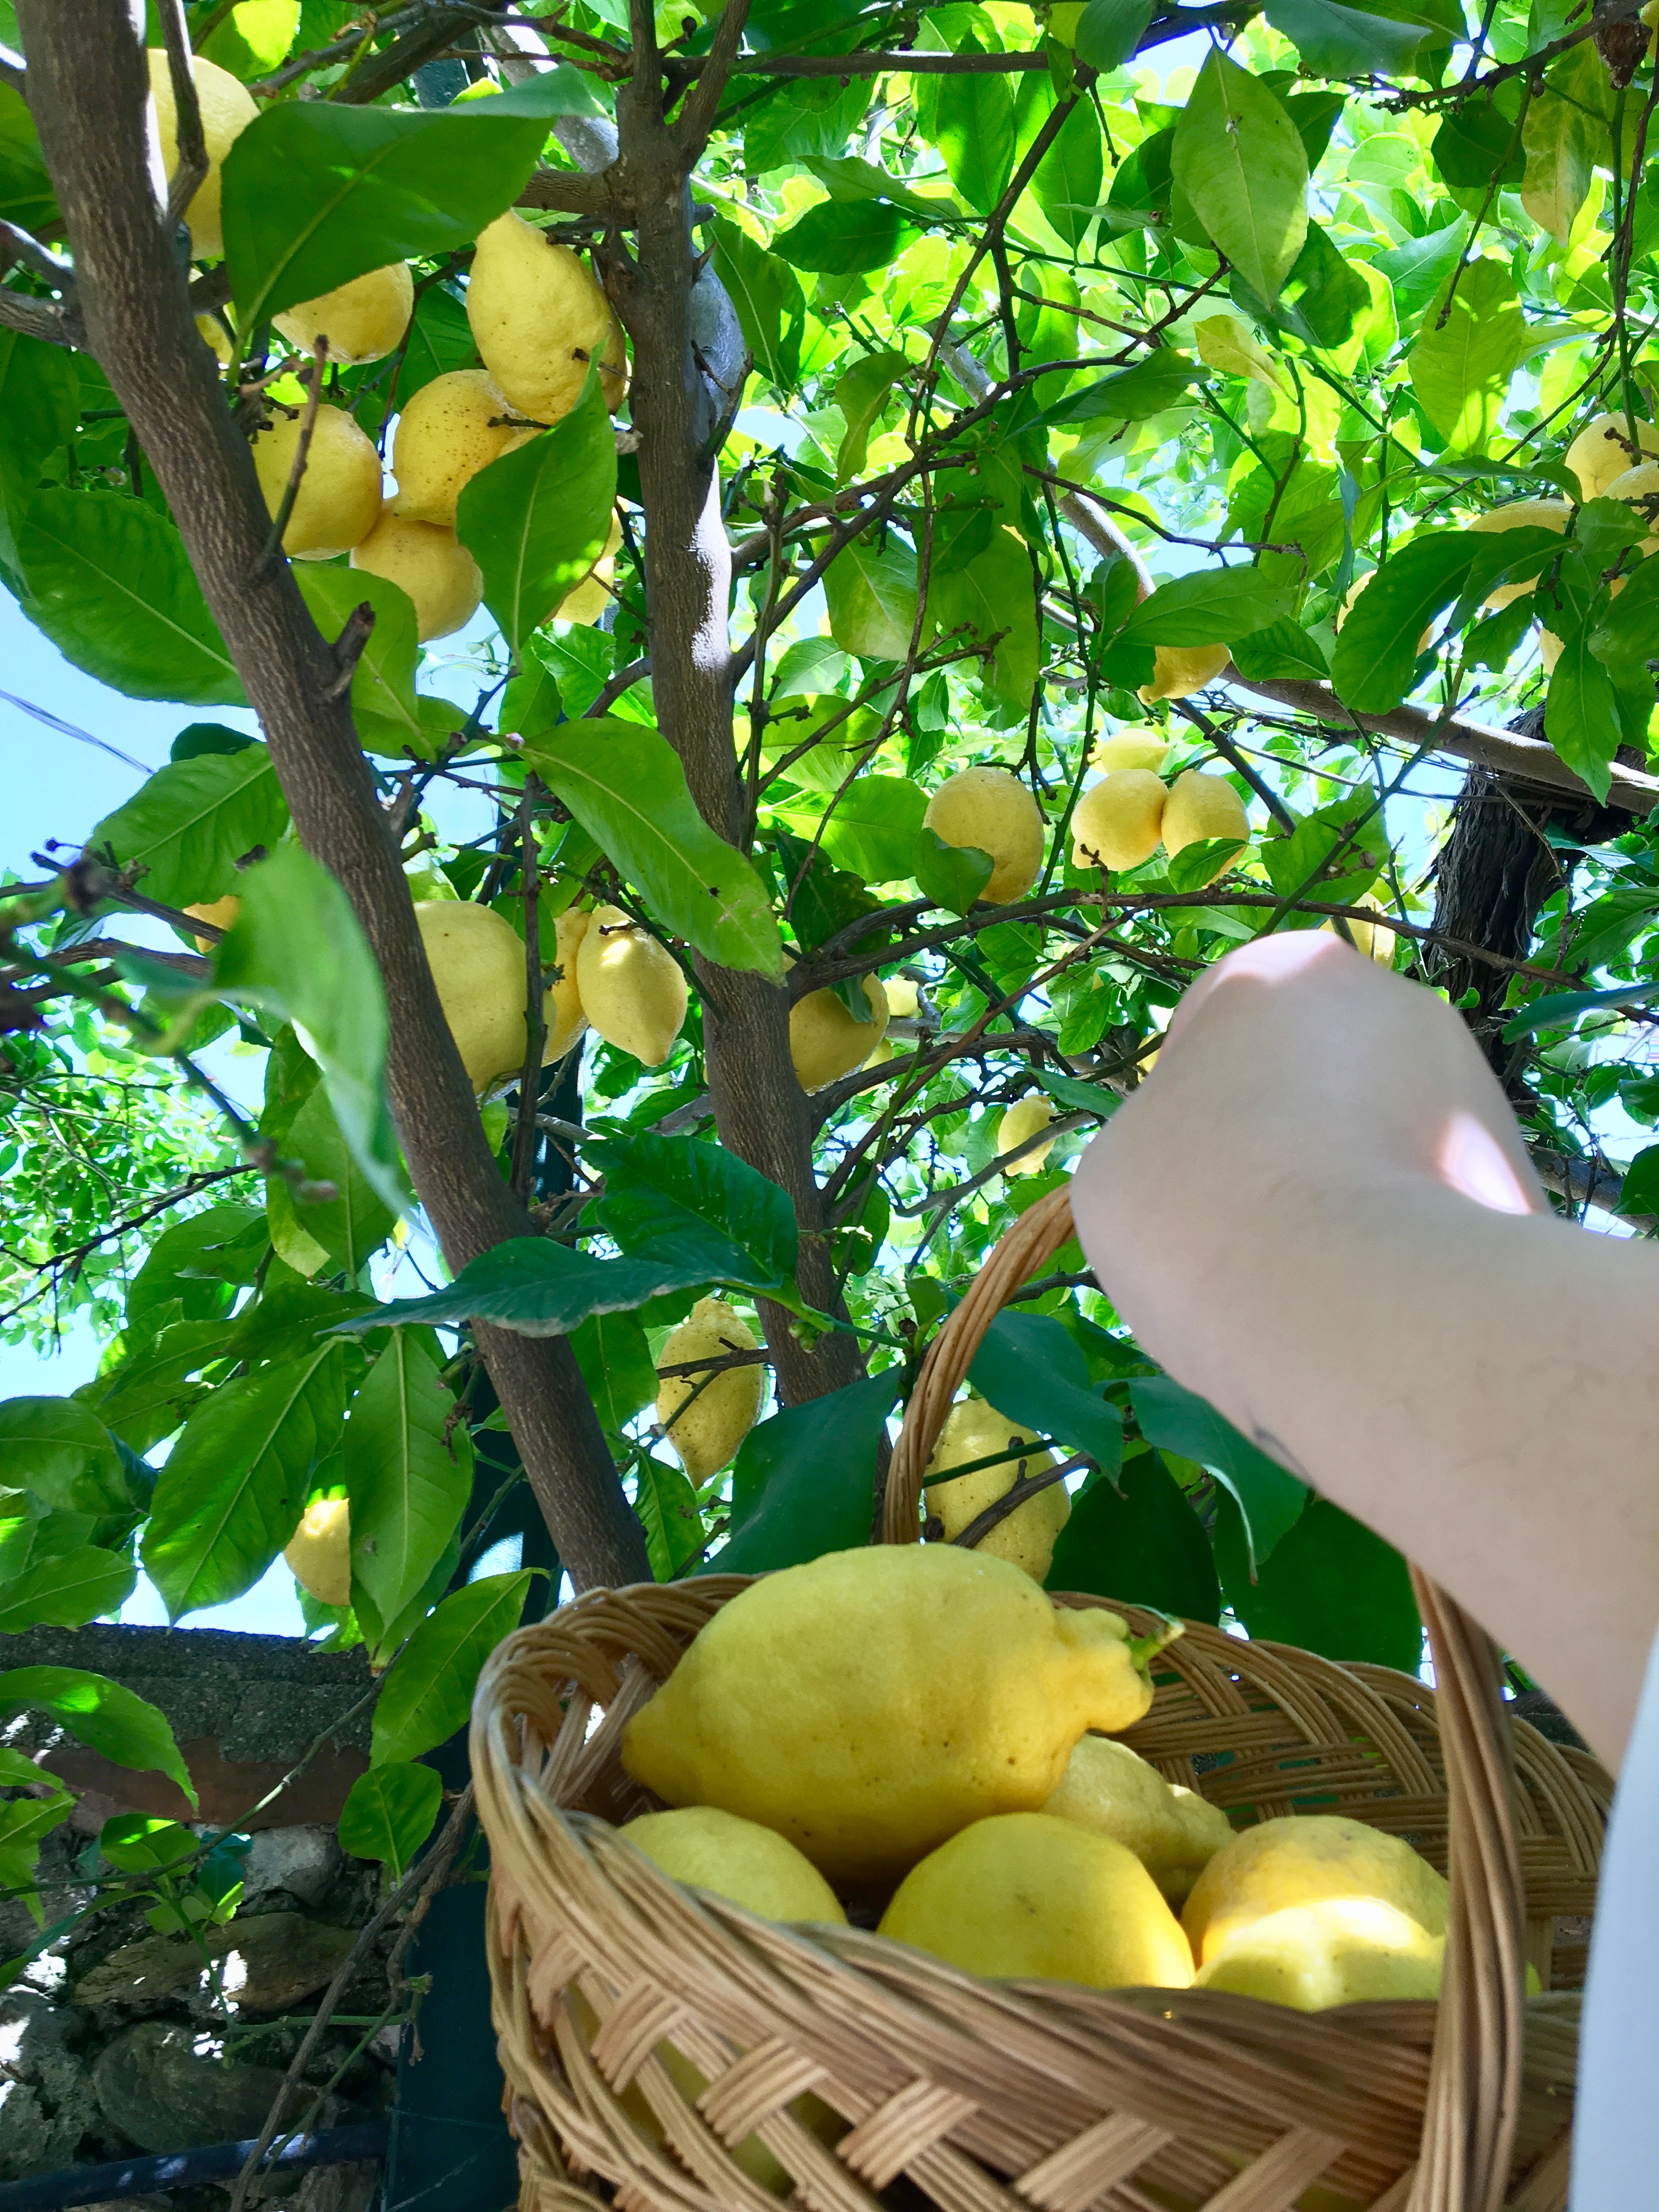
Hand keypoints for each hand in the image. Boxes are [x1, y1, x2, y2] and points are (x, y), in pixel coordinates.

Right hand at [1073, 932, 1540, 1413]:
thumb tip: (1222, 1180)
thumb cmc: (1194, 1206)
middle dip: (1284, 1149)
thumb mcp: (1122, 1164)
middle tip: (1242, 1236)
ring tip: (1308, 1284)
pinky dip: (1406, 1250)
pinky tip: (1373, 1303)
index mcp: (1281, 970)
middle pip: (1313, 1081)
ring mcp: (1468, 1084)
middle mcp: (1391, 1003)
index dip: (1186, 1115)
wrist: (1344, 1302)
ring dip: (1349, 1199)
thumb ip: (1168, 1144)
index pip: (1216, 1033)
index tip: (1179, 1187)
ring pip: (1382, 1144)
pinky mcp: (1516, 1173)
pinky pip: (1436, 1209)